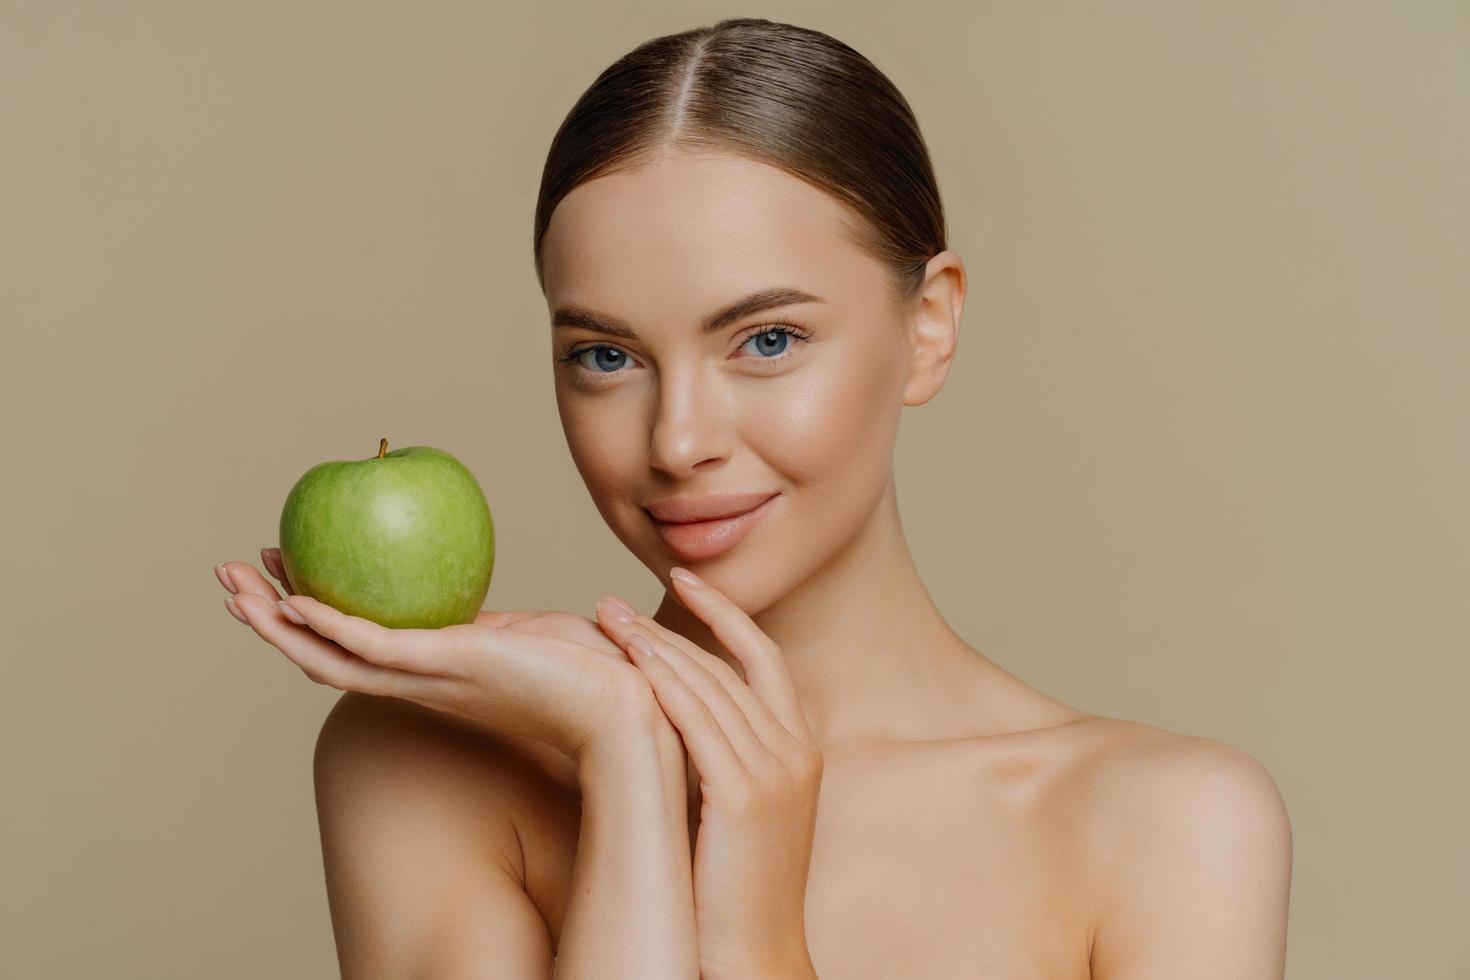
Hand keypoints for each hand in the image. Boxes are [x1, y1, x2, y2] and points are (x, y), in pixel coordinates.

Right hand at [214, 551, 657, 761]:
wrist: (621, 706)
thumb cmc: (588, 673)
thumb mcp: (525, 641)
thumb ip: (492, 631)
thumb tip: (483, 615)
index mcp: (433, 674)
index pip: (353, 647)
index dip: (307, 619)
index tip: (277, 577)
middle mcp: (418, 683)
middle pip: (321, 653)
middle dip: (268, 617)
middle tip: (225, 577)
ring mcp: (429, 678)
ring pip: (330, 654)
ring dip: (276, 621)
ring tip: (232, 586)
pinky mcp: (448, 666)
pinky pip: (375, 647)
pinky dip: (331, 626)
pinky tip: (296, 601)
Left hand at [593, 568, 822, 979]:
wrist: (752, 958)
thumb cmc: (732, 893)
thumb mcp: (737, 809)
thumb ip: (719, 756)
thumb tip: (667, 714)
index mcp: (803, 749)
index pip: (763, 658)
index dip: (723, 615)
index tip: (682, 581)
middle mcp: (797, 749)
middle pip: (728, 663)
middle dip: (670, 623)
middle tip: (611, 603)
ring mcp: (777, 769)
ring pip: (709, 682)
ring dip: (653, 643)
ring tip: (603, 618)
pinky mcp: (746, 793)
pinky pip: (697, 718)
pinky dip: (660, 680)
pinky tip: (625, 658)